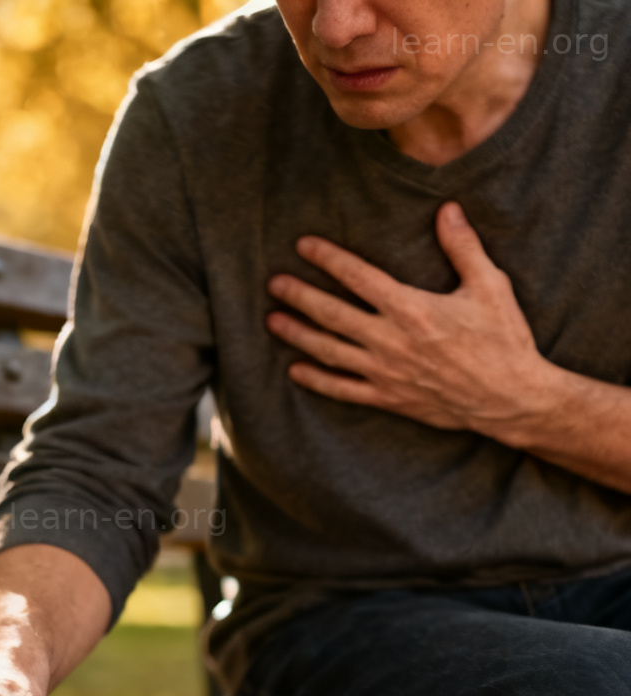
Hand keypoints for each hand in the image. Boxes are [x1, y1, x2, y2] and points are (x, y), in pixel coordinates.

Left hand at [266, 201, 557, 437]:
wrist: (510, 398)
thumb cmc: (503, 340)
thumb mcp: (490, 286)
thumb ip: (463, 248)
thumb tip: (447, 209)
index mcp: (412, 309)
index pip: (358, 277)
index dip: (328, 259)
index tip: (303, 246)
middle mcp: (390, 340)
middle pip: (332, 313)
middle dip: (299, 296)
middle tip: (273, 284)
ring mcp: (385, 372)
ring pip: (329, 351)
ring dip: (298, 335)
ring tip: (272, 320)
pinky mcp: (388, 398)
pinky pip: (343, 389)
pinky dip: (316, 380)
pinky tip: (295, 370)